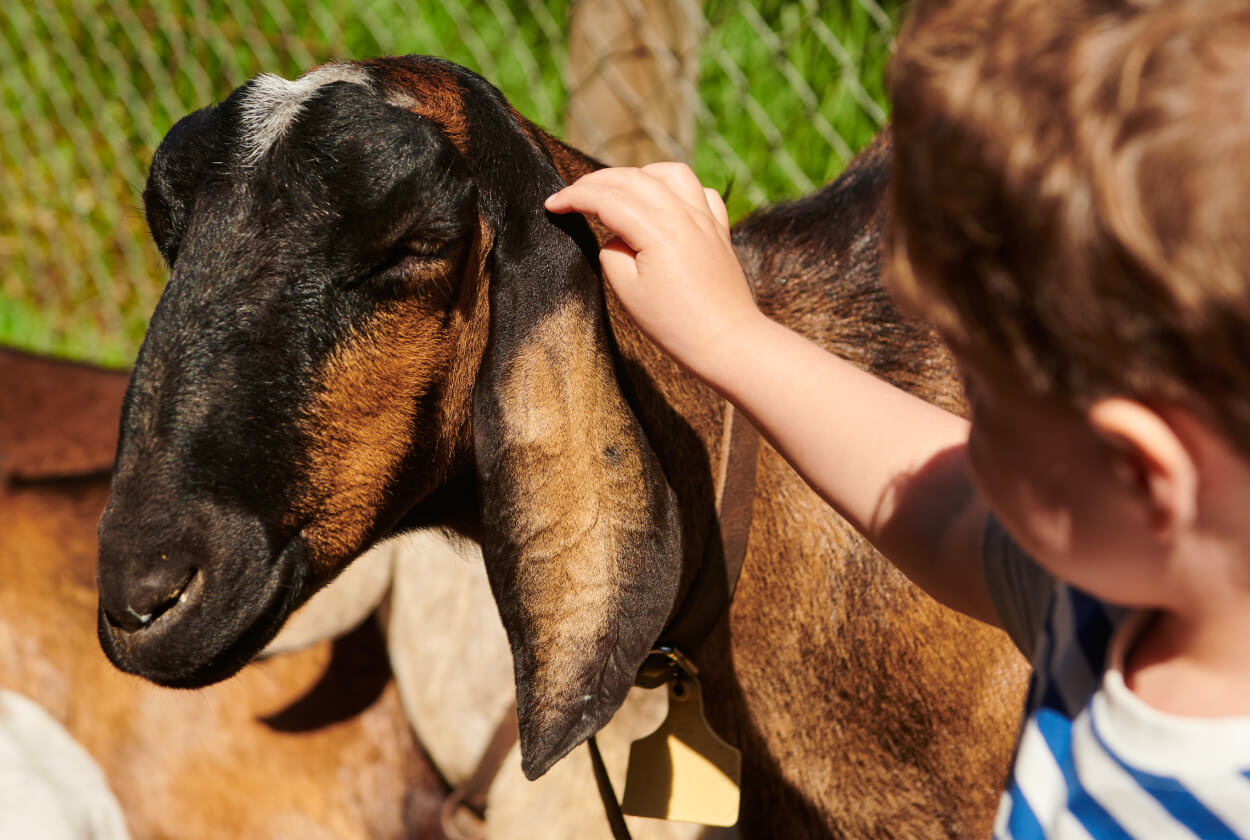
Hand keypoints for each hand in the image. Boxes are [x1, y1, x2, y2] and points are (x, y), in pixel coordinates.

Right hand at [545, 163, 761, 380]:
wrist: (726, 342)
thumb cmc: (675, 325)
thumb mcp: (628, 292)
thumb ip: (612, 253)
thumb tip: (616, 234)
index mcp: (657, 230)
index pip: (606, 198)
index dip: (574, 198)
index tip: (552, 205)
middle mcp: (683, 215)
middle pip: (632, 178)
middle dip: (596, 182)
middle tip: (572, 195)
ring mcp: (705, 218)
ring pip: (669, 173)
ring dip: (638, 174)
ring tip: (618, 189)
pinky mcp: (719, 229)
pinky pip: (699, 190)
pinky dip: (676, 187)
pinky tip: (664, 201)